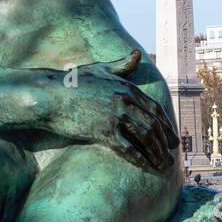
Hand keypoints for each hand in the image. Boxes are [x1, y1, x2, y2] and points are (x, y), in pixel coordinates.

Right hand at [51, 50, 178, 172]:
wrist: (49, 96)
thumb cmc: (70, 83)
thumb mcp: (99, 68)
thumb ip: (120, 65)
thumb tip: (137, 53)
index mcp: (126, 87)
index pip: (154, 108)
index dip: (166, 125)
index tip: (171, 137)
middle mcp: (125, 101)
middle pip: (153, 124)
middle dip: (165, 141)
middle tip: (172, 153)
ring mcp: (116, 116)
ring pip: (146, 137)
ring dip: (157, 153)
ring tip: (164, 164)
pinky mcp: (104, 131)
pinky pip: (128, 149)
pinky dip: (141, 159)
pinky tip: (148, 167)